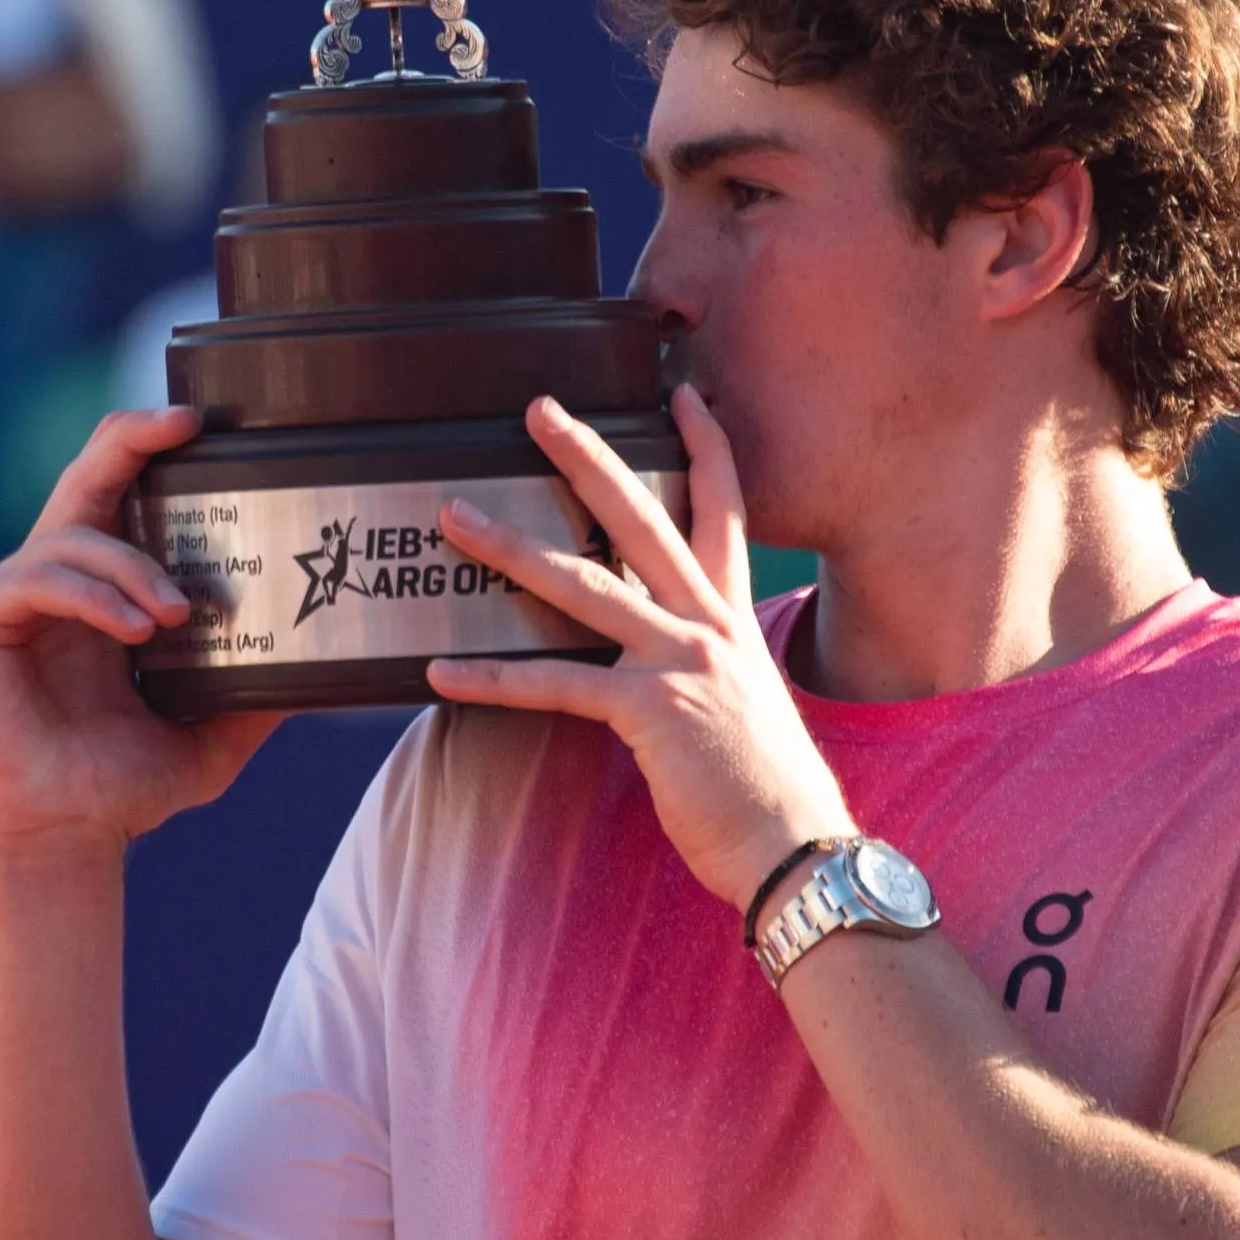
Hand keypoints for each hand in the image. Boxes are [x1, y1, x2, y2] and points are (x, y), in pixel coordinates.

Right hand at [0, 406, 282, 870]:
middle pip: (83, 479)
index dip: (149, 453)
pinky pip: (35, 577)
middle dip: (132, 440)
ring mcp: (3, 596)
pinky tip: (135, 629)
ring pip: (73, 537)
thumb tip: (326, 671)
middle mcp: (49, 584)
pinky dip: (93, 595)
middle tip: (186, 428)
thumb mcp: (207, 737)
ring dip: (134, 565)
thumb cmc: (118, 793)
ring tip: (176, 615)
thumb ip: (256, 698)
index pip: (118, 499)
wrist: (57, 842)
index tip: (204, 429)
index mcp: (97, 598)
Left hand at [425, 388, 853, 910]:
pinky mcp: (649, 710)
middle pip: (642, 517)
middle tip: (539, 410)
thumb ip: (712, 671)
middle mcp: (708, 624)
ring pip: (582, 584)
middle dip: (588, 458)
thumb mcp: (750, 706)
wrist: (797, 848)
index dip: (706, 445)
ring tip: (453, 519)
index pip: (724, 509)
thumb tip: (677, 672)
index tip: (682, 392)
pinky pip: (555, 685)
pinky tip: (441, 673)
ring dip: (510, 548)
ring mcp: (678, 662)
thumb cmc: (772, 791)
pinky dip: (492, 679)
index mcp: (734, 618)